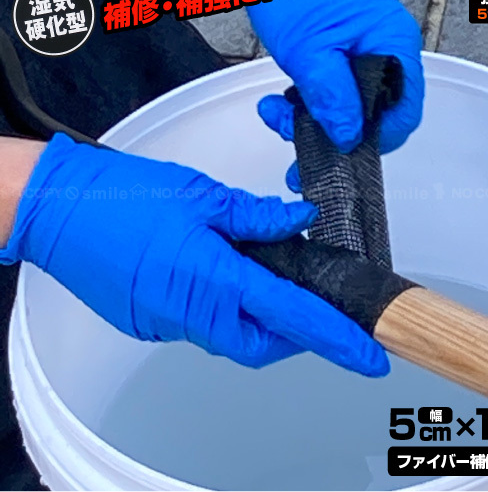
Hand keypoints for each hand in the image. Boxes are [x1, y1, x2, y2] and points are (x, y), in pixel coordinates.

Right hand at [0, 134, 387, 374]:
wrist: (58, 208)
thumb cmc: (125, 196)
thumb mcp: (204, 196)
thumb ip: (257, 216)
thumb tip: (299, 220)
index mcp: (213, 279)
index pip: (292, 316)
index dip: (335, 336)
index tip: (367, 353)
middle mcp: (191, 313)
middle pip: (261, 344)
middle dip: (294, 334)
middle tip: (315, 307)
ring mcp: (166, 324)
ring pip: (230, 337)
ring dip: (257, 320)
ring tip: (271, 282)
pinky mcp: (150, 321)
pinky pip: (200, 327)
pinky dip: (223, 311)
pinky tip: (224, 278)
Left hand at [237, 0, 424, 189]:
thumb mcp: (311, 53)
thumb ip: (333, 102)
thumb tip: (349, 139)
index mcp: (393, 47)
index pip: (402, 113)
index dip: (374, 140)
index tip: (341, 155)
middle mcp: (385, 49)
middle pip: (373, 113)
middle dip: (331, 131)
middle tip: (292, 132)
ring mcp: (363, 49)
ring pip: (347, 105)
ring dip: (311, 117)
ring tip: (276, 110)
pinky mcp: (341, 49)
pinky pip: (333, 89)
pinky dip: (307, 100)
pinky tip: (281, 98)